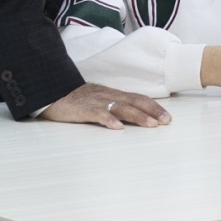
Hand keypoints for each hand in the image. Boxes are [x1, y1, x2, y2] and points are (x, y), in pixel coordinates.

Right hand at [41, 83, 170, 129]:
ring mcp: (97, 102)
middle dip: (152, 111)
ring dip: (137, 116)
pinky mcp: (83, 109)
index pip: (139, 99)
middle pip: (135, 102)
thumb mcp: (102, 101)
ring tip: (150, 125)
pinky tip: (117, 127)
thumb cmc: (79, 100)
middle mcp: (109, 97)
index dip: (154, 107)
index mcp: (114, 95)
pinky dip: (108, 119)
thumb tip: (136, 118)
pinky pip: (97, 114)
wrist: (52, 92)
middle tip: (166, 122)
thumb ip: (117, 107)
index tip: (167, 118)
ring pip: (121, 108)